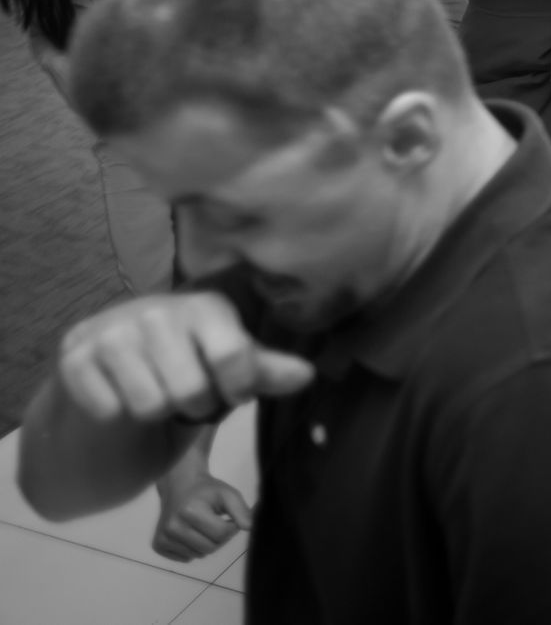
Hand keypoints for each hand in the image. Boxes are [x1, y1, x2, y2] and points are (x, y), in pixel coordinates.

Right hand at [56, 292, 313, 423]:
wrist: (112, 375)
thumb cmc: (185, 367)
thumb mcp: (229, 366)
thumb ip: (265, 371)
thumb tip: (307, 376)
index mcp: (206, 306)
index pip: (235, 356)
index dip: (239, 387)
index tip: (234, 391)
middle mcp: (157, 311)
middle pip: (190, 390)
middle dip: (194, 407)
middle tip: (185, 395)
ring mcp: (112, 331)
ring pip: (149, 404)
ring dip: (155, 413)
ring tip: (155, 394)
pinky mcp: (74, 356)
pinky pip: (108, 409)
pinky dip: (116, 414)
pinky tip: (118, 395)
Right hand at [153, 469, 250, 561]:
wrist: (180, 486)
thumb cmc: (207, 490)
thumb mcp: (228, 494)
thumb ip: (242, 511)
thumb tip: (251, 528)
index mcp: (190, 511)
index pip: (221, 534)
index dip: (232, 527)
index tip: (229, 518)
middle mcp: (172, 527)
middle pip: (210, 548)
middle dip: (220, 537)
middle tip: (216, 522)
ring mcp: (163, 537)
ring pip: (198, 554)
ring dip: (207, 543)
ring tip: (203, 525)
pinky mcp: (158, 545)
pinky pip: (186, 558)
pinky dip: (193, 549)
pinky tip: (190, 532)